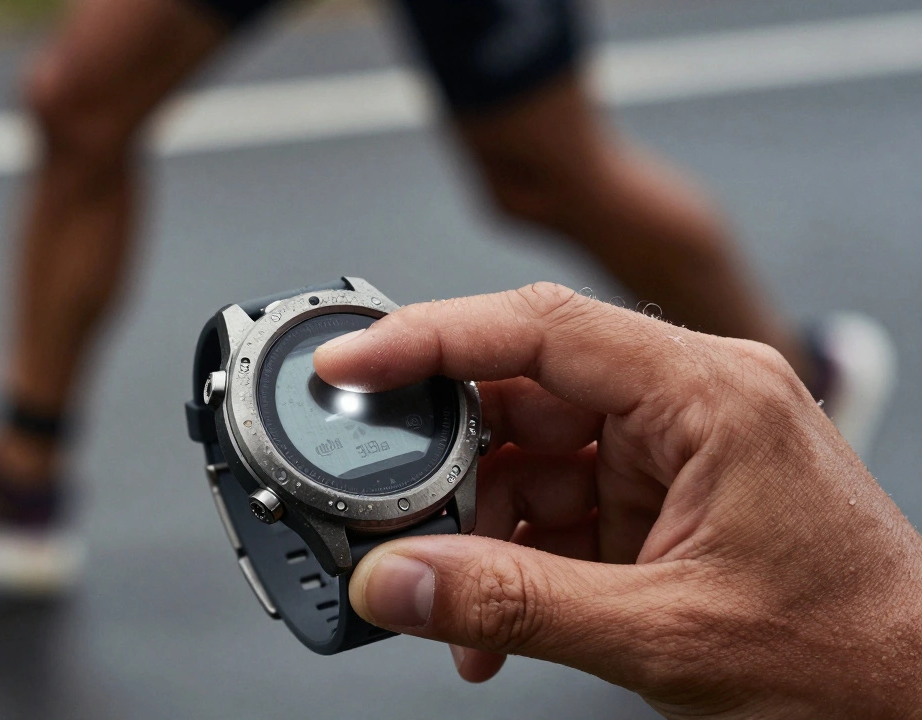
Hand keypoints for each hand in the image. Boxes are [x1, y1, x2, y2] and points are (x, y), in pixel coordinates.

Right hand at [313, 283, 921, 718]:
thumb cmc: (849, 654)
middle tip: (394, 523)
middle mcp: (685, 404)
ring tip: (458, 608)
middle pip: (520, 397)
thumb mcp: (663, 633)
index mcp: (706, 394)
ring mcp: (672, 452)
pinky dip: (515, 560)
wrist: (916, 701)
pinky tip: (496, 622)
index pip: (538, 330)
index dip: (427, 339)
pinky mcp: (660, 498)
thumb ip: (511, 603)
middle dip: (451, 471)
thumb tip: (398, 582)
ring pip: (529, 459)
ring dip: (480, 535)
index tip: (348, 367)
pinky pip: (557, 507)